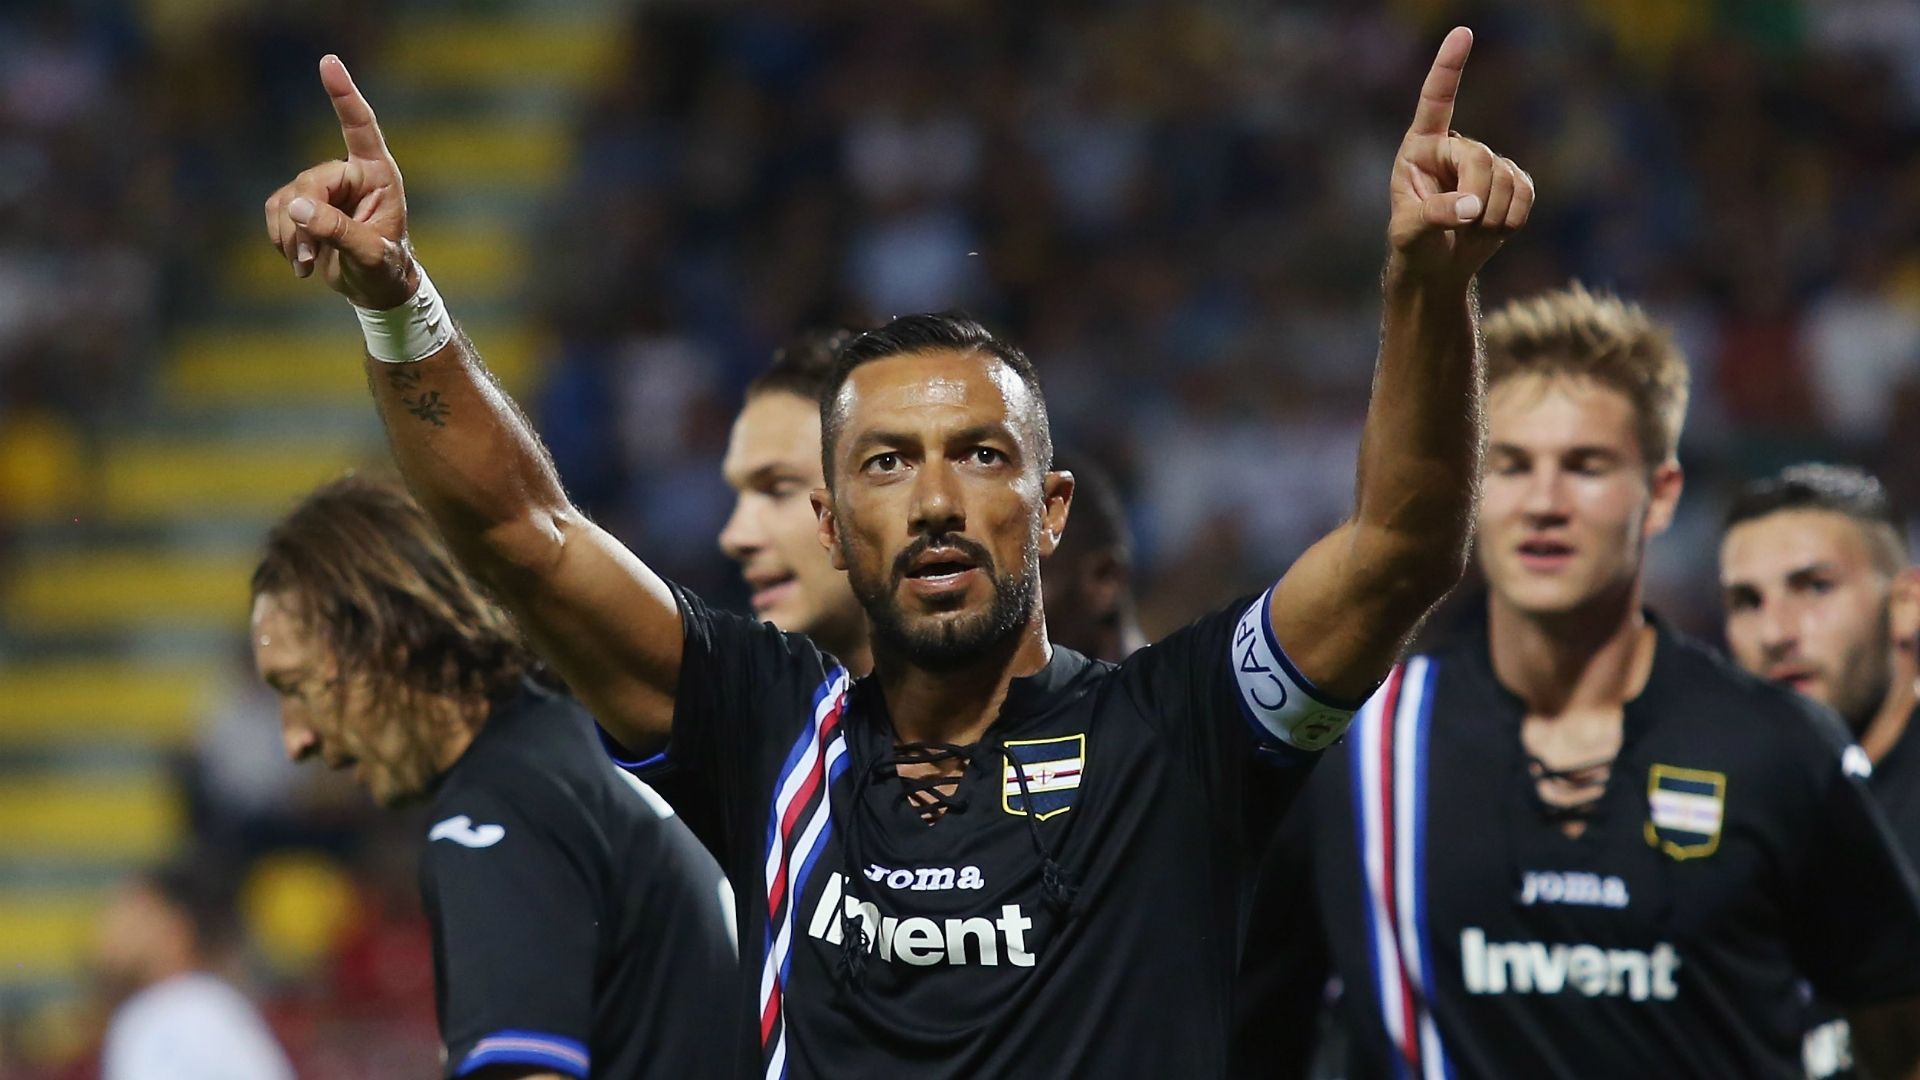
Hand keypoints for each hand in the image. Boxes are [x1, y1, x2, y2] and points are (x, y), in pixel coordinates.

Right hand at [263, 55, 416, 309]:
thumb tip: (297, 206)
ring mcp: (323, 188)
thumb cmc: (385, 269)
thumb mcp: (369, 253)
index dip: (344, 95)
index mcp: (377, 175)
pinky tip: (300, 261)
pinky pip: (276, 212)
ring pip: (287, 199)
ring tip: (308, 264)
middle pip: (309, 183)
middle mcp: (349, 174)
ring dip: (290, 236)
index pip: (360, 128)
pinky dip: (282, 238)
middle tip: (311, 256)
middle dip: (305, 222)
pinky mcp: (301, 205)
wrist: (375, 288)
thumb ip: (337, 229)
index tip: (328, 62)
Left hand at [1386, 28, 1533, 284]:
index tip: (1462, 33)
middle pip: (1482, 158)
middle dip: (1478, 197)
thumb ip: (1433, 215)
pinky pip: (1526, 192)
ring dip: (1494, 215)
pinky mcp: (1512, 182)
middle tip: (1465, 223)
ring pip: (1507, 178)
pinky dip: (1513, 218)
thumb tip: (1471, 205)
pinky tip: (1492, 229)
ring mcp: (1486, 163)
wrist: (1436, 268)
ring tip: (1470, 229)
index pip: (1436, 101)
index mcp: (1420, 148)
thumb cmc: (1413, 246)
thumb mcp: (1409, 233)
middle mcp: (1454, 148)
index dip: (1449, 68)